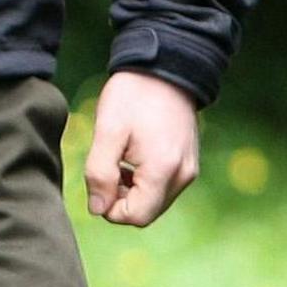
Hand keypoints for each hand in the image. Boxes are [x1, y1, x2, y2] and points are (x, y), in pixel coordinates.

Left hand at [84, 71, 201, 226]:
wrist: (164, 69)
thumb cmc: (132, 96)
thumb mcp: (107, 132)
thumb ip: (99, 174)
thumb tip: (97, 209)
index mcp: (164, 169)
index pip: (136, 216)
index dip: (110, 208)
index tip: (99, 182)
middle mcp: (183, 175)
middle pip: (146, 213)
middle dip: (120, 200)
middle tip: (107, 169)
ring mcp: (189, 169)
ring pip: (154, 202)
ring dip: (131, 192)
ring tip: (119, 161)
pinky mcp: (188, 163)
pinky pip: (163, 188)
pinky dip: (143, 183)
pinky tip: (132, 160)